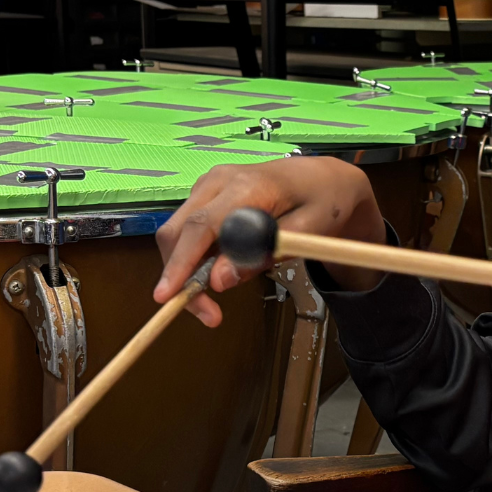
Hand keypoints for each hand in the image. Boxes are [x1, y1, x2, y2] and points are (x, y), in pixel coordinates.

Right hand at [153, 157, 386, 325]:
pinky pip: (188, 230)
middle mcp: (218, 180)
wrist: (323, 177)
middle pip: (177, 231)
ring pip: (177, 233)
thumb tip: (218, 280)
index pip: (201, 226)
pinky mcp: (207, 194)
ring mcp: (209, 185)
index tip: (168, 297)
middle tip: (206, 314)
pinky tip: (218, 274)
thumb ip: (261, 256)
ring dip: (184, 271)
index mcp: (247, 186)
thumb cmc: (322, 202)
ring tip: (212, 303)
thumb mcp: (306, 234)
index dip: (180, 264)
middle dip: (178, 276)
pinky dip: (193, 258)